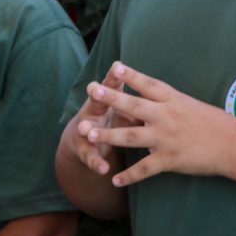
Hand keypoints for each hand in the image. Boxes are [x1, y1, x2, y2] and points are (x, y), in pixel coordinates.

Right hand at [69, 61, 133, 175]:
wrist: (84, 136)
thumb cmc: (111, 116)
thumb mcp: (122, 108)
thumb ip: (132, 100)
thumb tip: (151, 88)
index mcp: (106, 99)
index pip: (111, 85)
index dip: (114, 76)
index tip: (117, 65)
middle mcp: (92, 111)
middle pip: (96, 103)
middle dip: (97, 96)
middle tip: (92, 87)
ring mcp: (86, 131)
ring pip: (87, 130)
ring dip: (90, 130)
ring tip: (86, 130)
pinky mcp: (85, 150)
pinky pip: (90, 157)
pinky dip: (95, 162)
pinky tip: (103, 169)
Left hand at [84, 62, 234, 186]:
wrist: (232, 144)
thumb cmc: (212, 122)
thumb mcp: (188, 104)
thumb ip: (166, 102)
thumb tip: (145, 98)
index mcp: (172, 99)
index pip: (147, 84)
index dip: (129, 75)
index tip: (113, 66)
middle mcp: (166, 115)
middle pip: (133, 105)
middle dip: (110, 98)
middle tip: (92, 90)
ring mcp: (166, 138)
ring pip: (130, 136)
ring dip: (108, 136)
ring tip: (89, 136)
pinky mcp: (169, 159)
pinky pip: (144, 169)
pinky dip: (129, 176)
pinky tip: (115, 180)